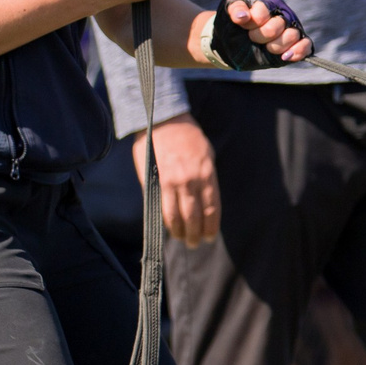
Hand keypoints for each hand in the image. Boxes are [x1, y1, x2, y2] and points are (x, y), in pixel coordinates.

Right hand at [133, 114, 219, 244]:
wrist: (164, 121)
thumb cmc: (189, 137)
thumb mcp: (207, 156)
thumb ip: (206, 179)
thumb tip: (205, 202)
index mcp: (207, 175)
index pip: (212, 209)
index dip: (211, 227)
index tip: (210, 237)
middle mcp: (190, 181)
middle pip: (194, 217)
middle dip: (195, 234)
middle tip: (194, 243)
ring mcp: (171, 182)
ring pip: (175, 216)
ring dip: (178, 231)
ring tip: (181, 238)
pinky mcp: (154, 182)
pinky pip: (159, 206)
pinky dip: (164, 219)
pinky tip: (167, 225)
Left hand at [220, 0, 312, 64]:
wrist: (232, 45)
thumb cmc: (232, 26)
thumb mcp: (228, 13)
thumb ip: (235, 9)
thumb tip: (243, 16)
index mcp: (267, 3)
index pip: (264, 9)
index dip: (253, 20)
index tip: (242, 25)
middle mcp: (281, 15)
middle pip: (278, 25)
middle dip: (261, 35)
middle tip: (251, 38)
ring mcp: (288, 30)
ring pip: (292, 35)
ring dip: (276, 45)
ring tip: (266, 48)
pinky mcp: (294, 45)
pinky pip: (305, 45)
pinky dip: (298, 51)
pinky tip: (286, 56)